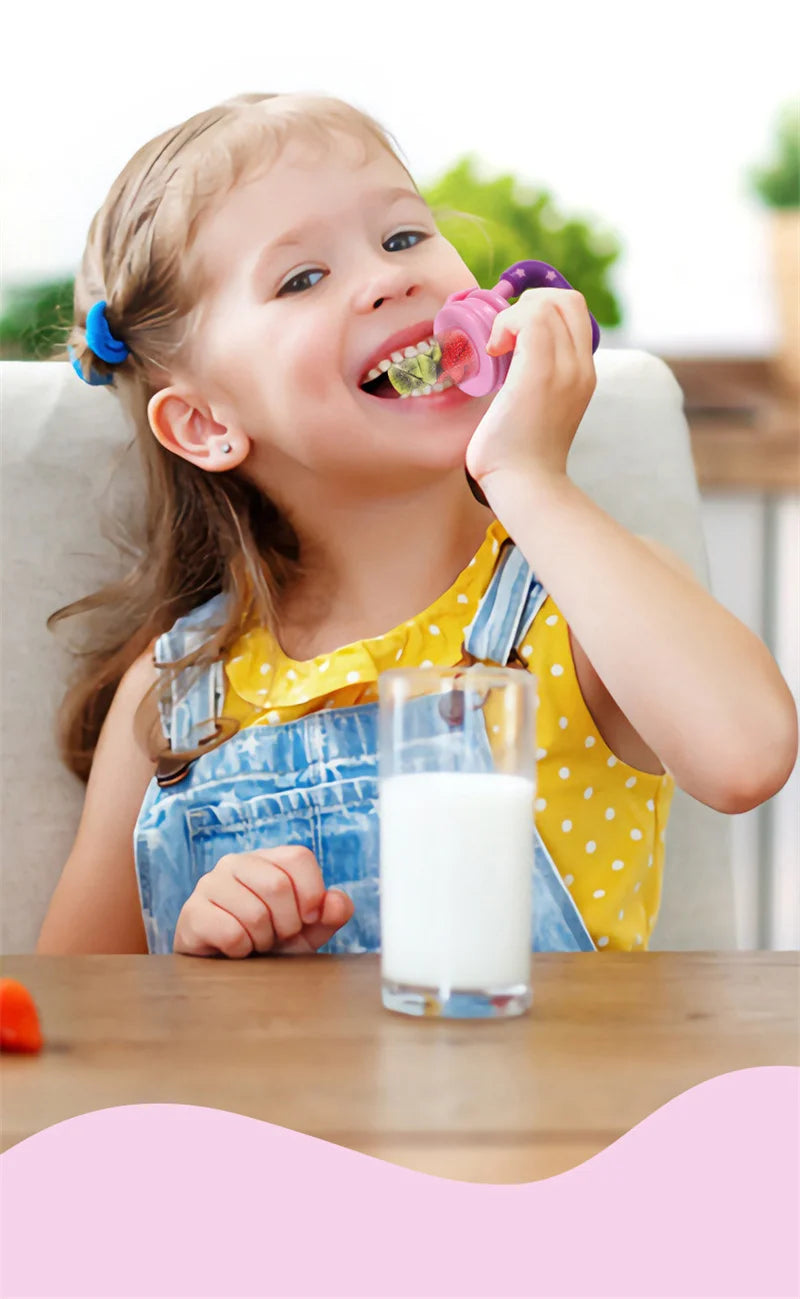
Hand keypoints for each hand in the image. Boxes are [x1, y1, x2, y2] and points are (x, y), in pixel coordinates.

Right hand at [173, 846, 354, 957]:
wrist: (229, 972)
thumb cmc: (271, 944)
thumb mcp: (309, 930)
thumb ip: (331, 914)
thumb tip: (337, 902)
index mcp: (267, 858)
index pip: (299, 857)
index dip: (312, 893)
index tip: (308, 919)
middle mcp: (235, 862)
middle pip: (277, 885)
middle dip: (287, 923)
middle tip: (277, 936)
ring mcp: (209, 884)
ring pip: (254, 913)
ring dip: (263, 940)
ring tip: (255, 942)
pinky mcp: (192, 913)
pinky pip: (231, 933)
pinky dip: (241, 951)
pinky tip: (235, 950)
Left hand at [465, 288, 595, 491]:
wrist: (525, 485)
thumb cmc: (519, 457)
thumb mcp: (538, 410)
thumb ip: (534, 383)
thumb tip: (508, 363)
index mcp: (582, 374)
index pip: (574, 313)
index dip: (541, 308)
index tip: (512, 336)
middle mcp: (580, 367)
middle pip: (567, 300)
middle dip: (528, 303)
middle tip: (503, 336)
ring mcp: (565, 369)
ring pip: (548, 304)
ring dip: (513, 315)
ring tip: (498, 346)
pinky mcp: (540, 373)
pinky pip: (530, 319)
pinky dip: (505, 324)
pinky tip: (493, 351)